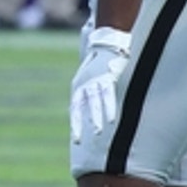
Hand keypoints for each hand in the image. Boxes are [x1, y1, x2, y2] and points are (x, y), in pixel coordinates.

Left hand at [69, 26, 130, 141]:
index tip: (76, 139)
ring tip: (97, 132)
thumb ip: (84, 94)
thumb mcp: (85, 80)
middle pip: (81, 108)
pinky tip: (111, 119)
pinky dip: (109, 107)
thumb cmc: (96, 65)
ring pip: (95, 103)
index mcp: (78, 87)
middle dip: (80, 124)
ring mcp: (96, 82)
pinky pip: (108, 95)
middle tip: (78, 141)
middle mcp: (84, 85)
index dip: (75, 124)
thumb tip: (81, 111)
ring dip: (96, 118)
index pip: (75, 109)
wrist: (105, 45)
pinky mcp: (108, 78)